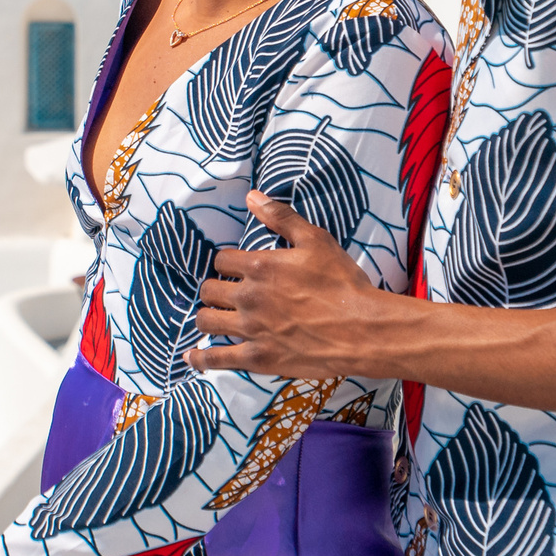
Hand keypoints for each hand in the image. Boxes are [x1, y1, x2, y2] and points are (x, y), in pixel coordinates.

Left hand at [188, 190, 400, 377]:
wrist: (362, 329)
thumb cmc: (343, 283)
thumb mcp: (316, 240)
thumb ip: (281, 217)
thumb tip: (252, 197)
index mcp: (260, 267)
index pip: (221, 260)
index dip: (227, 263)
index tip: (235, 268)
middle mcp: (249, 297)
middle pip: (209, 289)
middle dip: (214, 288)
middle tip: (225, 292)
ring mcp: (251, 330)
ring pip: (206, 320)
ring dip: (206, 315)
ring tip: (213, 315)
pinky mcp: (258, 358)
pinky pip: (218, 359)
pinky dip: (201, 358)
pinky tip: (194, 357)